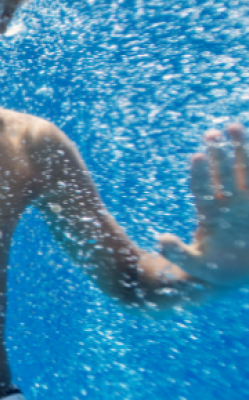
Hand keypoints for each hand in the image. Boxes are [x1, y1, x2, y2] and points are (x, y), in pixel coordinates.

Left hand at [158, 123, 248, 288]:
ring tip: (231, 126)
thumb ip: (177, 254)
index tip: (198, 156)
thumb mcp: (195, 264)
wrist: (240, 273)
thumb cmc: (216, 270)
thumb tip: (160, 240)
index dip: (200, 174)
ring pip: (243, 170)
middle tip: (211, 134)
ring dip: (240, 149)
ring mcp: (246, 203)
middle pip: (222, 174)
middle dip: (218, 155)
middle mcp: (228, 204)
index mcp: (210, 216)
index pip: (202, 189)